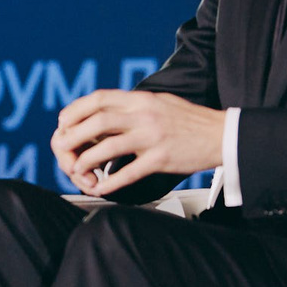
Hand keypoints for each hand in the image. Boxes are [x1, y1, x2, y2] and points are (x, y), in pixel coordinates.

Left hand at [49, 90, 224, 196]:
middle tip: (63, 147)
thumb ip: (133, 104)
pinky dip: (111, 182)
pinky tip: (101, 187)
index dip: (76, 109)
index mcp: (142, 99)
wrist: (222, 135)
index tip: (64, 121)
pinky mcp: (161, 159)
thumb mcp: (159, 102)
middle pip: (98, 121)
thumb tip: (104, 108)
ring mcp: (153, 137)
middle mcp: (145, 115)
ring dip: (87, 160)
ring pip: (108, 147)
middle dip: (74, 135)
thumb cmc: (189, 120)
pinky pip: (130, 172)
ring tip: (77, 170)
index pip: (100, 99)